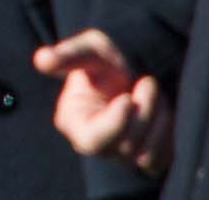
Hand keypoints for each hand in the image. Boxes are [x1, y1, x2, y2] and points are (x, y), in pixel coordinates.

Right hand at [34, 28, 174, 178]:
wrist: (130, 66)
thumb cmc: (105, 58)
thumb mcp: (88, 49)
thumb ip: (68, 56)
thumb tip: (41, 60)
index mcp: (73, 121)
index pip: (92, 141)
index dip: (115, 123)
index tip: (126, 96)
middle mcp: (95, 144)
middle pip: (123, 147)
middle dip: (142, 113)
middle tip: (147, 82)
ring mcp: (119, 154)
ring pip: (145, 156)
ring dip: (158, 122)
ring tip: (154, 94)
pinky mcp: (143, 158)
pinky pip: (161, 160)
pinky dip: (167, 135)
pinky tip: (161, 110)